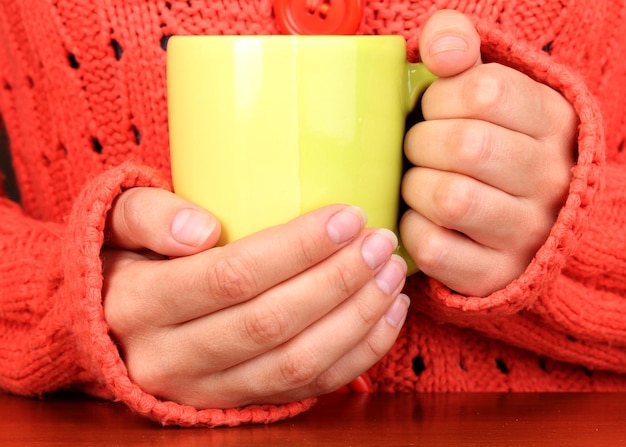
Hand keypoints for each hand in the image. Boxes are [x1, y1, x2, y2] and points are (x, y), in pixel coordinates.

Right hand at [101, 188, 407, 407]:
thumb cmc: (126, 261)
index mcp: (141, 305)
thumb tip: (201, 230)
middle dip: (338, 281)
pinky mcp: (238, 403)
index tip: (348, 217)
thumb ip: (149, 215)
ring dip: (356, 318)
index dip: (297, 249)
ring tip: (392, 273)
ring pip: (297, 363)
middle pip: (272, 323)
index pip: (233, 277)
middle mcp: (171, 358)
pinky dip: (357, 354)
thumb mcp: (118, 223)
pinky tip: (386, 315)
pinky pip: (307, 389)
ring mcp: (207, 390)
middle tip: (380, 243)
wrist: (111, 327)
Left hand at [401, 10, 576, 295]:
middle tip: (416, 149)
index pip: (486, 91)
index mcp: (551, 123)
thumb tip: (440, 45)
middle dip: (420, 143)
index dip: (440, 98)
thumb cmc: (488, 147)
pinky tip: (419, 219)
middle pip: (466, 146)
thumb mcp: (485, 91)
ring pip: (450, 199)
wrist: (519, 223)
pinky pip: (434, 248)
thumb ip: (460, 50)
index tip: (431, 110)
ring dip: (414, 187)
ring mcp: (526, 232)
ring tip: (416, 183)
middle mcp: (550, 179)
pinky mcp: (494, 274)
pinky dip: (412, 230)